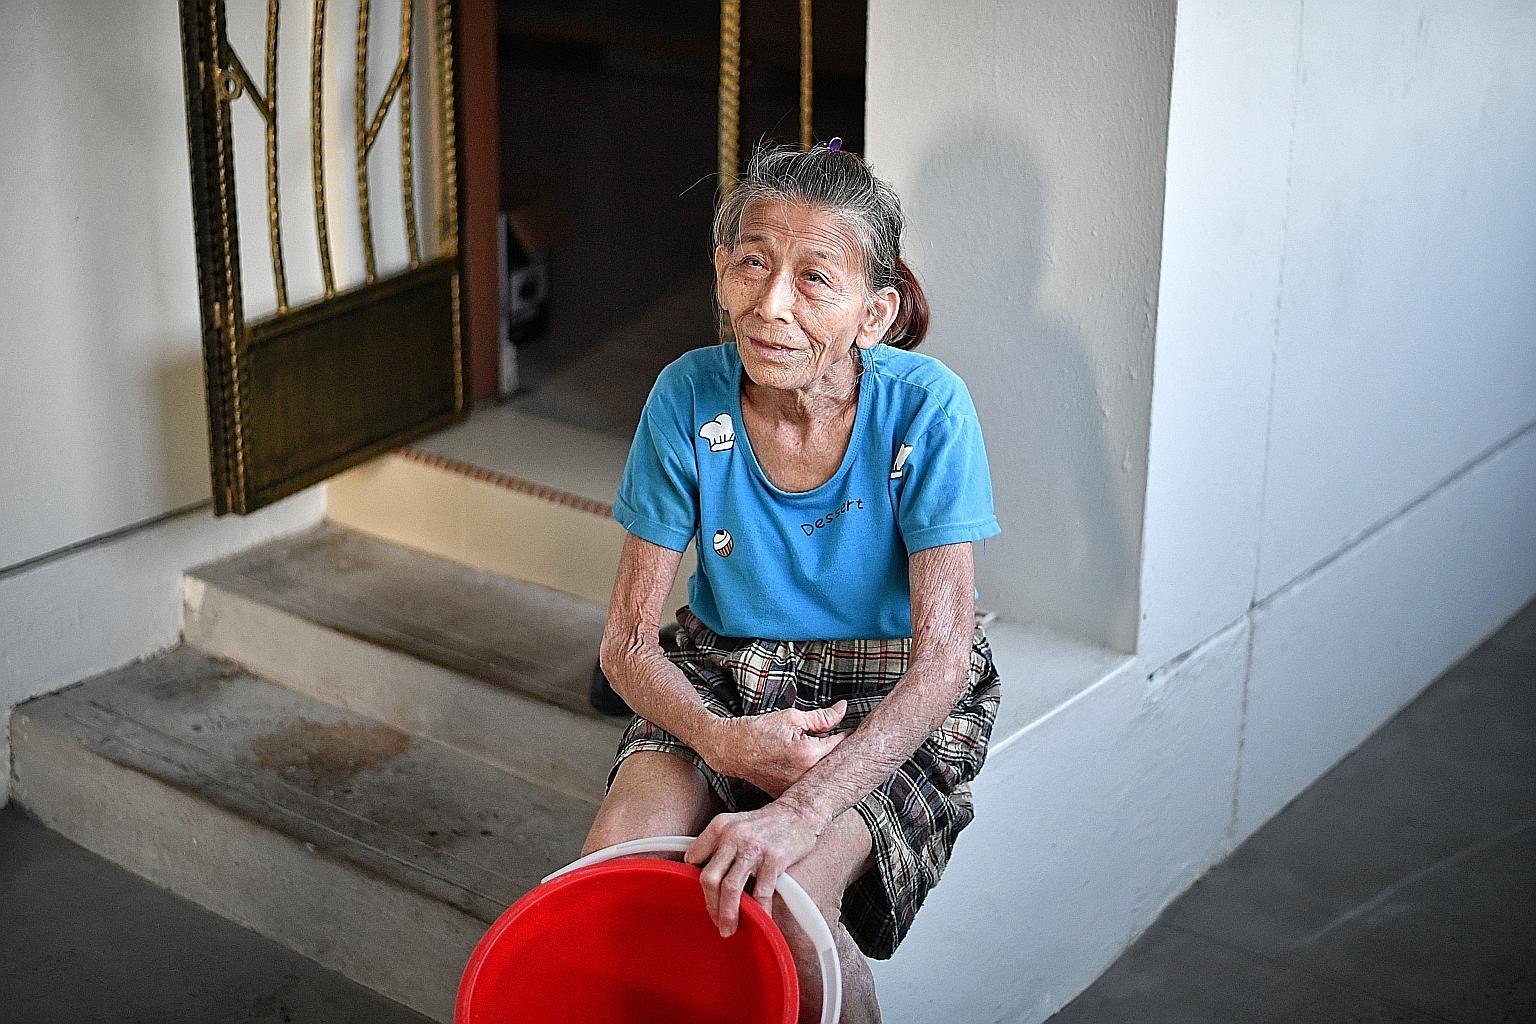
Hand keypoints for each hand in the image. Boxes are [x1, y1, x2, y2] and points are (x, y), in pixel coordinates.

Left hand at [684, 800, 823, 936]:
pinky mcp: (774, 859)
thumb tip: (705, 877)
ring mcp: (754, 848)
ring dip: (727, 914)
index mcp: (719, 827)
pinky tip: (759, 920)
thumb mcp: (735, 824)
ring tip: (728, 928)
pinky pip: (761, 893)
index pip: (694, 858)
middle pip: (709, 878)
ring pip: (730, 889)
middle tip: (715, 920)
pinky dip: (759, 912)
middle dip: (710, 905)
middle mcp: (733, 836)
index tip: (703, 894)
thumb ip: (718, 846)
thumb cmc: (765, 824)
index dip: (695, 880)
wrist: (798, 812)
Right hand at [703, 701, 848, 797]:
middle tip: (823, 737)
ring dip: (820, 762)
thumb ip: (823, 717)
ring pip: (821, 774)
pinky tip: (795, 763)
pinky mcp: (788, 796)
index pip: (842, 744)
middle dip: (833, 748)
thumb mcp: (792, 717)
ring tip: (804, 750)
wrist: (730, 749)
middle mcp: (806, 777)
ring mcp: (796, 790)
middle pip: (834, 762)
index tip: (846, 729)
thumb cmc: (758, 731)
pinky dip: (807, 773)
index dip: (845, 733)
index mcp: (810, 755)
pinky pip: (807, 784)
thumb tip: (843, 709)